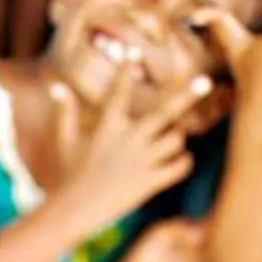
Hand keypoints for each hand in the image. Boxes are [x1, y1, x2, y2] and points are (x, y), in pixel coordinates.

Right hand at [49, 65, 206, 233]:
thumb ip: (65, 112)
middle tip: (206, 80)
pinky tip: (183, 159)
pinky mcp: (149, 182)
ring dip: (179, 136)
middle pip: (165, 111)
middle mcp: (128, 139)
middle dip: (187, 94)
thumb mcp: (64, 141)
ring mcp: (141, 161)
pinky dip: (184, 162)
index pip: (119, 91)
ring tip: (175, 138)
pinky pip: (178, 167)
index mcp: (108, 126)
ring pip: (175, 139)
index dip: (126, 69)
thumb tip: (56, 87)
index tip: (135, 50)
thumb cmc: (67, 175)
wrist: (73, 211)